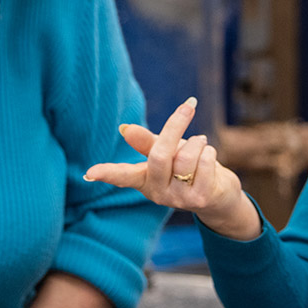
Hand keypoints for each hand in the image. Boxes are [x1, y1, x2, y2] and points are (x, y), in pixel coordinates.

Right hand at [83, 98, 259, 239]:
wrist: (219, 196)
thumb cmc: (187, 168)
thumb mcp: (165, 151)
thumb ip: (146, 142)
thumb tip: (124, 128)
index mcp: (144, 179)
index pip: (122, 176)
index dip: (105, 173)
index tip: (89, 174)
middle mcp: (157, 192)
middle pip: (159, 155)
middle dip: (175, 126)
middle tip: (188, 107)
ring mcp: (178, 199)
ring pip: (186, 157)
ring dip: (198, 143)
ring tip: (201, 145)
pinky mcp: (200, 199)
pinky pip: (204, 163)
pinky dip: (209, 152)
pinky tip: (209, 158)